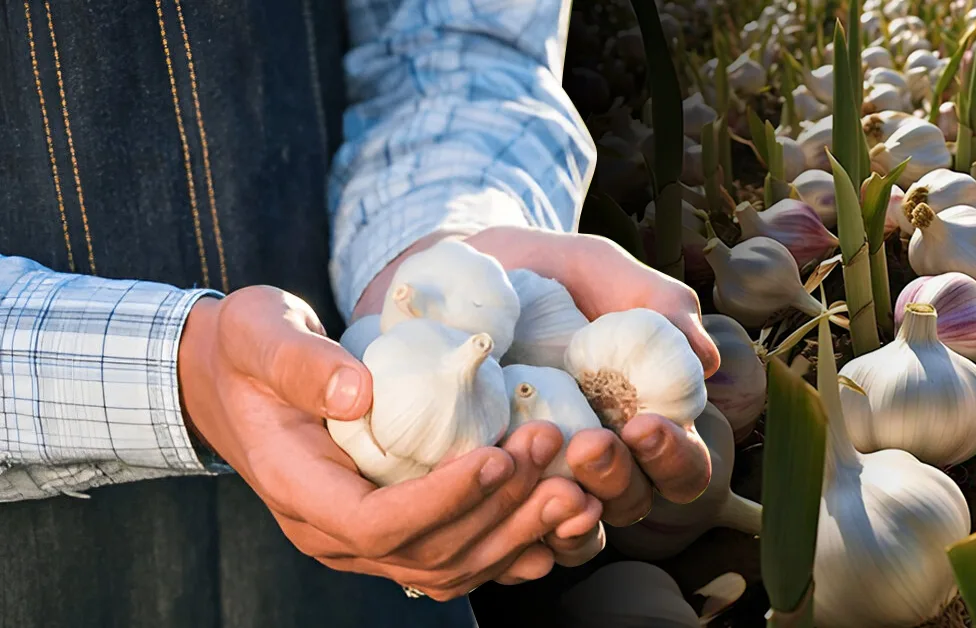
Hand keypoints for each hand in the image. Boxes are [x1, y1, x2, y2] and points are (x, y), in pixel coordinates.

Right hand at [179, 286, 602, 599]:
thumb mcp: (261, 335)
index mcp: (299, 490)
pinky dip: (509, 548)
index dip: (443, 500)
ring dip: (516, 535)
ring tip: (572, 490)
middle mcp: (332, 533)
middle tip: (553, 456)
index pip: (378, 523)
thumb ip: (302, 363)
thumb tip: (358, 393)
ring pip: (449, 567)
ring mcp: (362, 541)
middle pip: (427, 554)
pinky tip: (557, 525)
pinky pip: (456, 559)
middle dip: (499, 511)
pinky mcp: (393, 531)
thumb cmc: (250, 352)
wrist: (231, 382)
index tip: (496, 456)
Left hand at [356, 226, 719, 528]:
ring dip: (571, 510)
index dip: (672, 456)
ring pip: (578, 528)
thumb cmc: (534, 272)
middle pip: (634, 501)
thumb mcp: (594, 268)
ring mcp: (546, 477)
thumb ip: (654, 300)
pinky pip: (514, 534)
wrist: (445, 277)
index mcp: (640, 414)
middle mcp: (601, 457)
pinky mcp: (493, 488)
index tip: (644, 425)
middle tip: (590, 443)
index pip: (681, 464)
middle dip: (618, 480)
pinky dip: (516, 530)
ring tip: (544, 463)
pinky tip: (503, 504)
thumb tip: (706, 361)